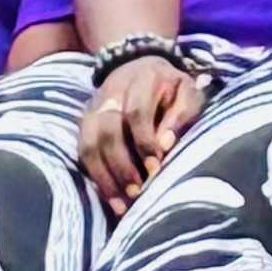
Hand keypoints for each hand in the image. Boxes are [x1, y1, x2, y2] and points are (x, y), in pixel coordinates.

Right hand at [80, 53, 204, 205]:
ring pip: (90, 142)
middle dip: (122, 165)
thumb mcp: (188, 93)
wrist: (143, 66)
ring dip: (105, 176)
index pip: (136, 111)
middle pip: (108, 129)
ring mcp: (95, 106)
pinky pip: (83, 151)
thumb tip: (165, 145)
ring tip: (123, 204)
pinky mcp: (86, 122)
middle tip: (137, 192)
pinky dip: (96, 177)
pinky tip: (111, 199)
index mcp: (143, 77)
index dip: (143, 141)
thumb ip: (182, 115)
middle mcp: (112, 89)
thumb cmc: (172, 89)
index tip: (155, 168)